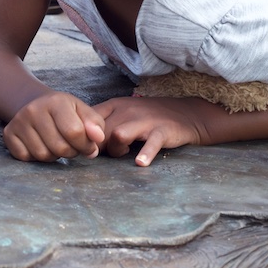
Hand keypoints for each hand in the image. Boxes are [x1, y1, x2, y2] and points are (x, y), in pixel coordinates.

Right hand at [3, 91, 105, 161]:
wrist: (36, 105)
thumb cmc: (65, 112)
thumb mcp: (83, 112)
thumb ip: (95, 124)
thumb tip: (98, 138)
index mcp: (56, 101)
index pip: (75, 133)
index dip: (86, 145)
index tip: (89, 145)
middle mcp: (34, 109)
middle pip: (59, 147)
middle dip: (71, 152)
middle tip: (71, 146)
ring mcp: (19, 121)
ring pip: (42, 155)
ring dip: (54, 156)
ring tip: (56, 145)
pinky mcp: (9, 133)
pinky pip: (25, 157)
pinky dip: (35, 157)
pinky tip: (41, 145)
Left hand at [95, 96, 212, 165]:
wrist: (186, 114)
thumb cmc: (148, 118)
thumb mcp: (122, 113)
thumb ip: (103, 124)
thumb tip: (82, 141)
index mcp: (114, 105)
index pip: (88, 118)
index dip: (84, 135)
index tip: (87, 146)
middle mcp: (127, 111)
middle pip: (100, 131)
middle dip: (99, 147)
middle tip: (107, 155)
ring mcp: (144, 121)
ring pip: (118, 135)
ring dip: (116, 150)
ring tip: (124, 154)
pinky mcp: (161, 132)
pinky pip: (150, 144)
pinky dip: (145, 154)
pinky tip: (140, 163)